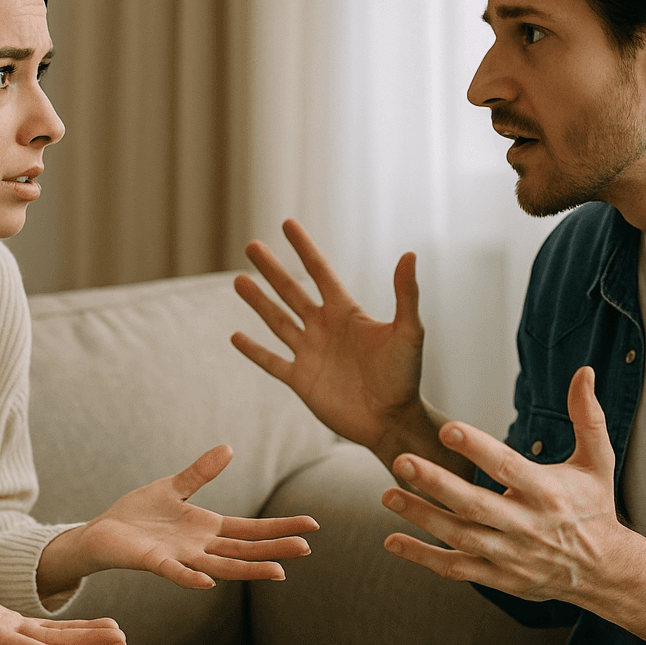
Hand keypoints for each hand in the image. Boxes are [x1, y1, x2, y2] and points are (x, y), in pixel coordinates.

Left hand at [39, 445, 318, 591]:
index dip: (281, 527)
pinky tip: (208, 582)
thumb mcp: (174, 487)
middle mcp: (201, 547)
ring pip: (221, 566)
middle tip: (307, 549)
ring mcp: (180, 558)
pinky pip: (176, 572)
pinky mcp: (154, 562)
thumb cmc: (139, 514)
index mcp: (209, 529)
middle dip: (275, 549)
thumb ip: (201, 472)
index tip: (311, 525)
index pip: (252, 530)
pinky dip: (191, 578)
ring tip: (277, 572)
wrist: (103, 532)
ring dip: (248, 569)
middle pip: (245, 549)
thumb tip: (229, 448)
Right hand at [232, 219, 431, 460]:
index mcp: (346, 313)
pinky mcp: (301, 380)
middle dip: (271, 269)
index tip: (286, 224)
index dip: (303, 247)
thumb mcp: (408, 332)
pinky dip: (253, 350)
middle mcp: (324, 328)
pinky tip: (236, 336)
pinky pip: (272, 361)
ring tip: (239, 281)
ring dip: (257, 302)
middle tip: (251, 245)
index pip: (319, 271)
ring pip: (277, 321)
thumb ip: (405, 294)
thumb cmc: (405, 376)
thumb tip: (410, 254)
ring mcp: (310, 354)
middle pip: (291, 291)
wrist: (392, 420)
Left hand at [379, 367, 631, 601]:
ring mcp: (511, 555)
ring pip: (460, 537)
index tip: (447, 430)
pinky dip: (423, 557)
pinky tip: (392, 540)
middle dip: (436, 484)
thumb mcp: (598, 462)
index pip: (507, 468)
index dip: (477, 449)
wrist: (606, 572)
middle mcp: (527, 526)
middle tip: (401, 460)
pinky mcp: (499, 577)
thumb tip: (584, 371)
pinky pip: (456, 568)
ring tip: (388, 494)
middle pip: (475, 504)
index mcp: (548, 493)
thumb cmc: (595, 508)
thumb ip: (587, 417)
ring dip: (421, 517)